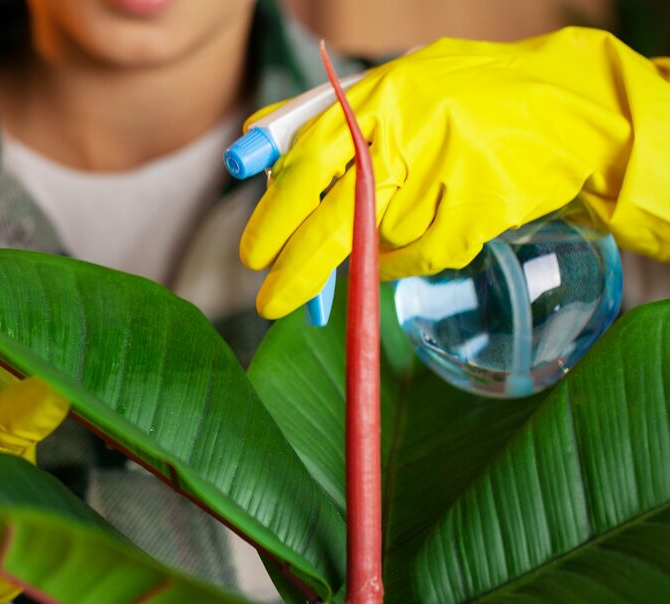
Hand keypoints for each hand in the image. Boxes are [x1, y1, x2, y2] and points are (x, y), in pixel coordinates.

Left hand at [240, 27, 669, 318]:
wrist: (565, 108)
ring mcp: (449, 176)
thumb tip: (247, 155)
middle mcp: (410, 135)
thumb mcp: (385, 90)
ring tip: (401, 211)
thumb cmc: (458, 99)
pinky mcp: (482, 212)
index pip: (306, 164)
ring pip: (379, 245)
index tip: (251, 256)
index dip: (274, 216)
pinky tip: (420, 232)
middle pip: (335, 222)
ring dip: (369, 249)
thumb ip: (314, 120)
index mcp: (376, 101)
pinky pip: (419, 259)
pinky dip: (405, 260)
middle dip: (297, 270)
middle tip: (270, 303)